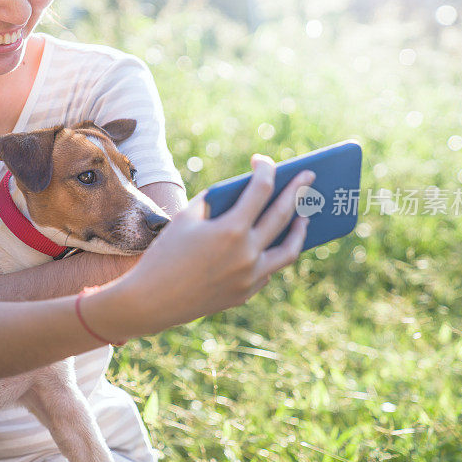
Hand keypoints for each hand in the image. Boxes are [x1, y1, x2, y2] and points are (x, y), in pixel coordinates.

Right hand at [99, 154, 313, 337]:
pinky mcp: (246, 293)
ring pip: (289, 250)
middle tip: (309, 176)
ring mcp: (250, 277)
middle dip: (297, 190)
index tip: (264, 161)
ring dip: (300, 229)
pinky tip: (274, 244)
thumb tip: (242, 193)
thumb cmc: (165, 254)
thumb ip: (215, 202)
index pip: (260, 190)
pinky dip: (272, 253)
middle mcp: (247, 254)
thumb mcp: (186, 219)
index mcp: (231, 229)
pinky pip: (268, 270)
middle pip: (282, 215)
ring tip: (305, 216)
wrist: (152, 301)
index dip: (265, 169)